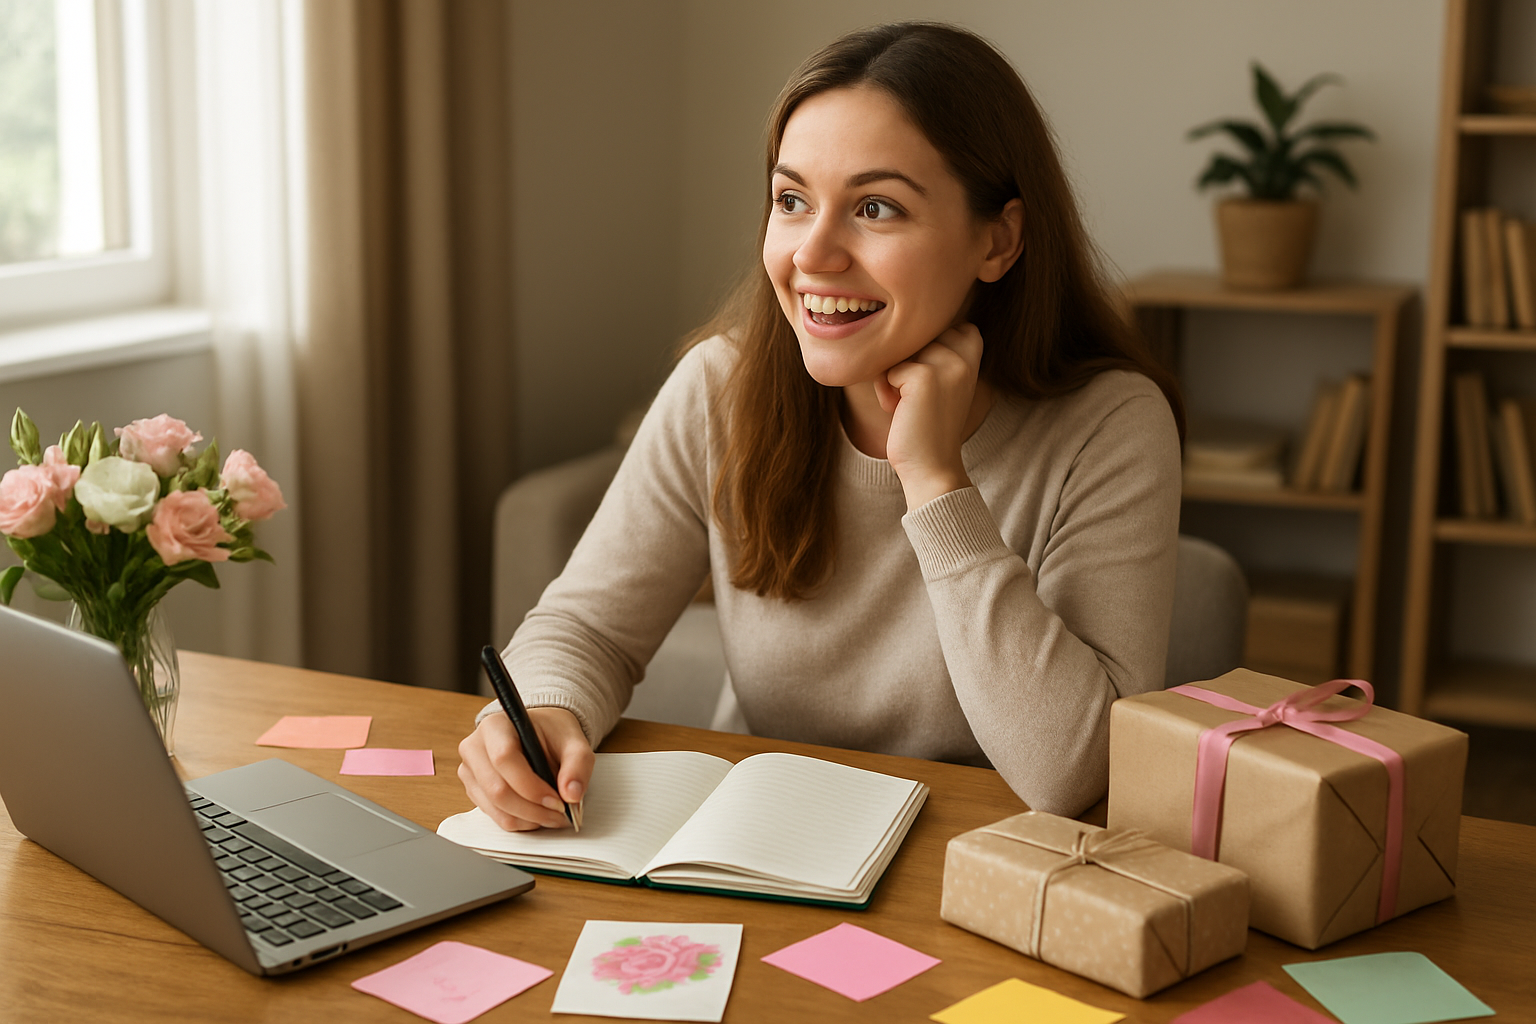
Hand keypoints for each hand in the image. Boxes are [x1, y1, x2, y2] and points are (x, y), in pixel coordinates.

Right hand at [457, 707, 593, 830]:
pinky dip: (520, 822)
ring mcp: (470, 771)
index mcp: (496, 726)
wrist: (540, 735)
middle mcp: (475, 748)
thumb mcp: (574, 741)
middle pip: (497, 789)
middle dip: (533, 809)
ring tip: (553, 815)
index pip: (504, 758)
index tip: (558, 801)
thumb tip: (572, 795)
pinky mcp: (474, 791)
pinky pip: (495, 816)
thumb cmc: (553, 733)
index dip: (531, 786)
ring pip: (495, 808)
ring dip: (529, 819)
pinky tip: (538, 814)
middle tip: (560, 813)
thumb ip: (578, 764)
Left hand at [876, 322, 985, 508]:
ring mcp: (946, 364)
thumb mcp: (939, 383)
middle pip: (913, 338)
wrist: (933, 468)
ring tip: (909, 406)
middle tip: (917, 399)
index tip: (930, 385)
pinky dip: (886, 392)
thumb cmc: (928, 427)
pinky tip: (900, 413)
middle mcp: (963, 356)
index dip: (925, 350)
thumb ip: (932, 353)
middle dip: (906, 366)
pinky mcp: (923, 377)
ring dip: (893, 380)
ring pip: (899, 354)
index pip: (941, 326)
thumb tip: (896, 329)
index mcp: (972, 356)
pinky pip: (888, 371)